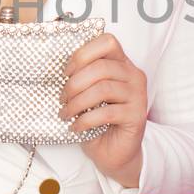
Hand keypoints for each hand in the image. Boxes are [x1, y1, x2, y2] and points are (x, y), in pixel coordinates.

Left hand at [58, 31, 147, 188]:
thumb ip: (81, 77)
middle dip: (74, 83)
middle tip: (62, 99)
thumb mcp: (87, 93)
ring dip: (77, 102)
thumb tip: (55, 70)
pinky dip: (86, 120)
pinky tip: (76, 127)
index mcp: (121, 63)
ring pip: (103, 89)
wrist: (114, 151)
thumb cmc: (97, 119)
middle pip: (101, 67)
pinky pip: (107, 113)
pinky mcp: (137, 116)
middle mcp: (133, 75)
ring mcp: (138, 95)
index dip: (83, 54)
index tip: (66, 72)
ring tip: (66, 113)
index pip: (107, 42)